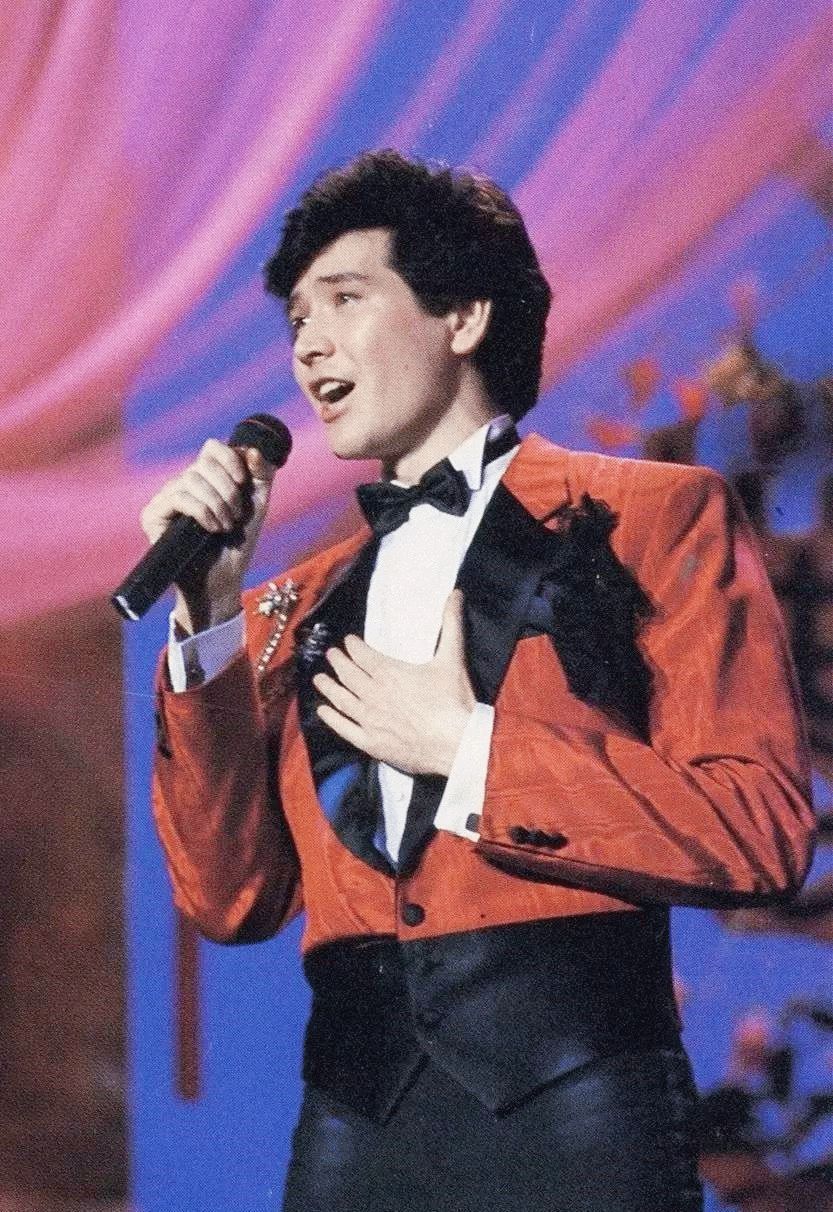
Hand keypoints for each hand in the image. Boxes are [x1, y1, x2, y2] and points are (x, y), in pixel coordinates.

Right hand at [140, 439, 274, 632]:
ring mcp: (165, 498)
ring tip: (225, 526)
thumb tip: (252, 449)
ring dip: (217, 504)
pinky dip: (202, 512)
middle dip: (227, 490)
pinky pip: (178, 497)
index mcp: (206, 477)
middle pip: (203, 462)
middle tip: (235, 516)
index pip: (212, 447)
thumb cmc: (238, 543)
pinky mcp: (152, 515)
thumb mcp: (257, 504)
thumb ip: (261, 474)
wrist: (223, 579)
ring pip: (191, 479)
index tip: (243, 483)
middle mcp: (183, 483)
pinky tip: (211, 529)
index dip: (230, 460)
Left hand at [313, 590, 475, 776]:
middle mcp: (374, 694)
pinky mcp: (372, 743)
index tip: (348, 641)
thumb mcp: (453, 658)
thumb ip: (451, 624)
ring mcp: (370, 720)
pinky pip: (345, 729)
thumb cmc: (454, 701)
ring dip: (329, 687)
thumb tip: (455, 593)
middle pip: (348, 675)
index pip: (363, 655)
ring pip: (342, 699)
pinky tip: (323, 712)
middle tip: (331, 655)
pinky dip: (332, 719)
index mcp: (390, 672)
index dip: (353, 646)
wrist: (457, 744)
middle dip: (338, 662)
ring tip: (319, 679)